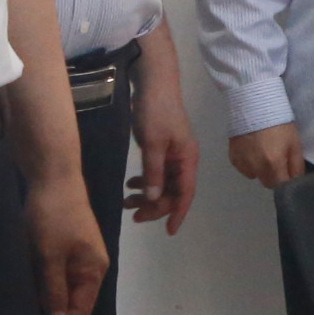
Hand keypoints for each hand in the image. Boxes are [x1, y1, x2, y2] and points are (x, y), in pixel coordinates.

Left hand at [26, 174, 109, 314]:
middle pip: (75, 302)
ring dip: (49, 304)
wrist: (53, 175)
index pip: (80, 311)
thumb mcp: (50, 255)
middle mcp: (91, 265)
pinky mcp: (66, 246)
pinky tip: (30, 293)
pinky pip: (58, 275)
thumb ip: (54, 289)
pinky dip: (45, 287)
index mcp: (94, 270)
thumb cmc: (53, 215)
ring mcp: (79, 255)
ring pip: (65, 289)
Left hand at [128, 81, 199, 233]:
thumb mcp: (153, 143)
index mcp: (187, 159)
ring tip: (126, 201)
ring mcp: (173, 154)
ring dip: (147, 195)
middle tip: (132, 214)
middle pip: (173, 191)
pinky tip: (131, 184)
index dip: (178, 213)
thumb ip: (154, 172)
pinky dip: (145, 181)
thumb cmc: (156, 111)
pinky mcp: (163, 148)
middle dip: (155, 206)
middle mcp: (183, 160)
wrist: (154, 83)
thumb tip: (154, 199)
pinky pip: (156, 172)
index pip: (186, 193)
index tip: (169, 231)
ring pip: (163, 183)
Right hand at [227, 121, 307, 188]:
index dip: (286, 179)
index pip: (280, 186)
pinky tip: (252, 148)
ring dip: (260, 169)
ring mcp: (242, 164)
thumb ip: (297, 165)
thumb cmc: (279, 123)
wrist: (254, 105)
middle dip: (273, 175)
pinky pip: (243, 168)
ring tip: (263, 151)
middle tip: (276, 158)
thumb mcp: (295, 143)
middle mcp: (256, 168)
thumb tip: (296, 180)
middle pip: (267, 182)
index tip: (288, 170)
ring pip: (254, 175)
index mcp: (273, 165)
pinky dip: (248, 162)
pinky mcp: (233, 158)